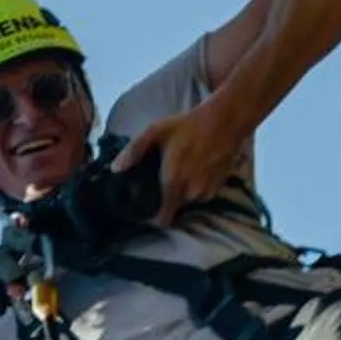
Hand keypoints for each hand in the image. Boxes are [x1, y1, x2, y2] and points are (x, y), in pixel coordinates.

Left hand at [107, 102, 253, 226]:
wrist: (225, 120)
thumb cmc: (187, 125)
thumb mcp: (155, 131)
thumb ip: (134, 151)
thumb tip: (115, 169)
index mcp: (174, 183)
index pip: (163, 219)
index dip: (152, 219)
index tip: (144, 211)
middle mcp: (192, 193)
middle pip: (173, 208)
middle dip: (166, 199)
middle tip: (160, 180)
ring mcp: (208, 192)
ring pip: (188, 201)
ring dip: (182, 193)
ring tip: (179, 172)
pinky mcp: (219, 187)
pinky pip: (201, 194)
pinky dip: (196, 187)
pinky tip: (194, 169)